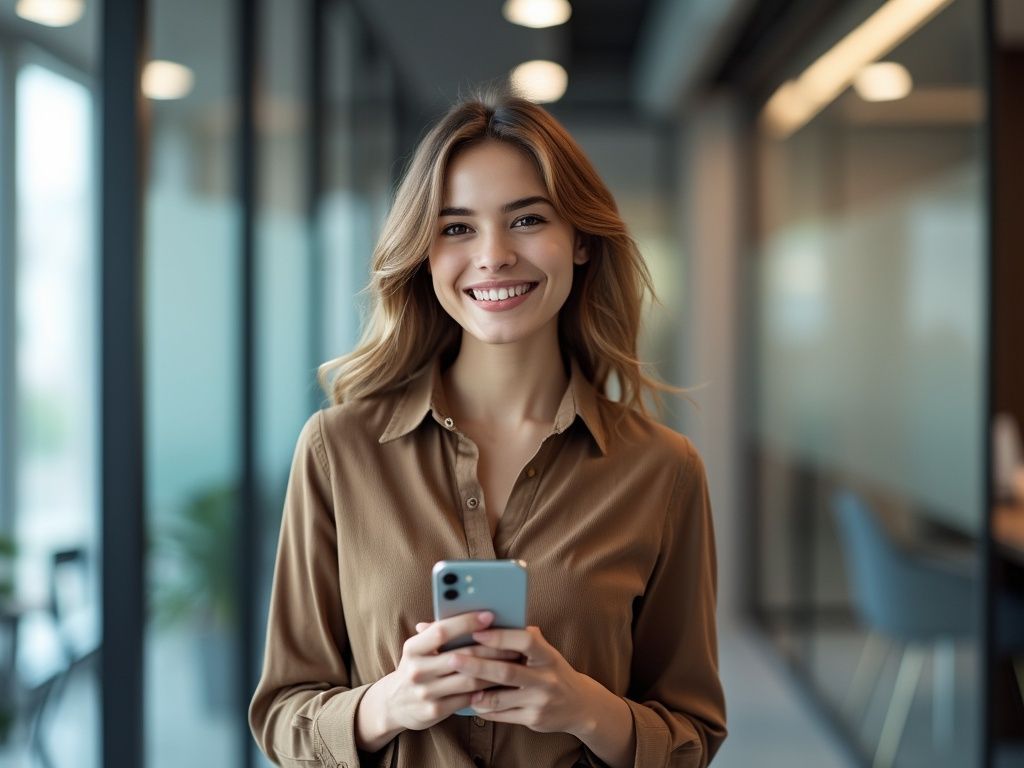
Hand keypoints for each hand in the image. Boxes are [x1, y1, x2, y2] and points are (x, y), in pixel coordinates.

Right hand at [372, 611, 521, 733]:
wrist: (394, 703)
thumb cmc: (417, 667)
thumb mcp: (419, 648)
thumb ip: (440, 633)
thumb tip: (469, 609)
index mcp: (413, 648)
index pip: (442, 630)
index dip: (466, 622)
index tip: (489, 615)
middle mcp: (417, 670)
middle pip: (462, 656)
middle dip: (492, 648)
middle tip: (514, 642)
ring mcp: (425, 692)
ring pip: (469, 679)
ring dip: (495, 670)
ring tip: (513, 662)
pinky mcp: (434, 710)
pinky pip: (467, 698)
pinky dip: (486, 690)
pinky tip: (501, 683)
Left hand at [446, 625, 606, 736]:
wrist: (580, 705)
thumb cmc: (553, 671)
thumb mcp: (546, 651)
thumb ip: (524, 637)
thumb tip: (493, 620)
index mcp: (548, 655)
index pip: (525, 641)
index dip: (500, 636)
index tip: (476, 631)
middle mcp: (546, 678)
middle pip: (506, 671)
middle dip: (476, 665)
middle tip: (451, 659)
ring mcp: (540, 701)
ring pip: (500, 697)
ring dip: (475, 691)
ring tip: (455, 683)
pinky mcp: (533, 719)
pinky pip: (502, 715)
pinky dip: (483, 708)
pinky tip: (470, 701)